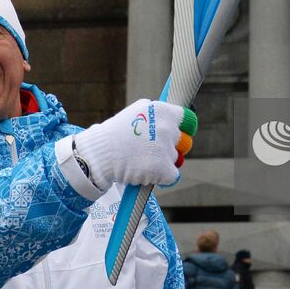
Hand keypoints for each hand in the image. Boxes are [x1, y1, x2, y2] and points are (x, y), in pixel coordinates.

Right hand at [75, 99, 196, 190]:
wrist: (101, 153)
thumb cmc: (117, 133)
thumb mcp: (138, 111)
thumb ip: (159, 115)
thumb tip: (177, 120)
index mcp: (163, 111)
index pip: (189, 120)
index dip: (184, 129)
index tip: (178, 134)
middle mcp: (168, 128)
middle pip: (182, 142)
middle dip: (170, 146)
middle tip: (151, 149)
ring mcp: (166, 149)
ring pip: (175, 159)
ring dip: (162, 161)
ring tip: (141, 159)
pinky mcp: (163, 169)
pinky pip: (172, 175)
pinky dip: (162, 177)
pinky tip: (146, 172)